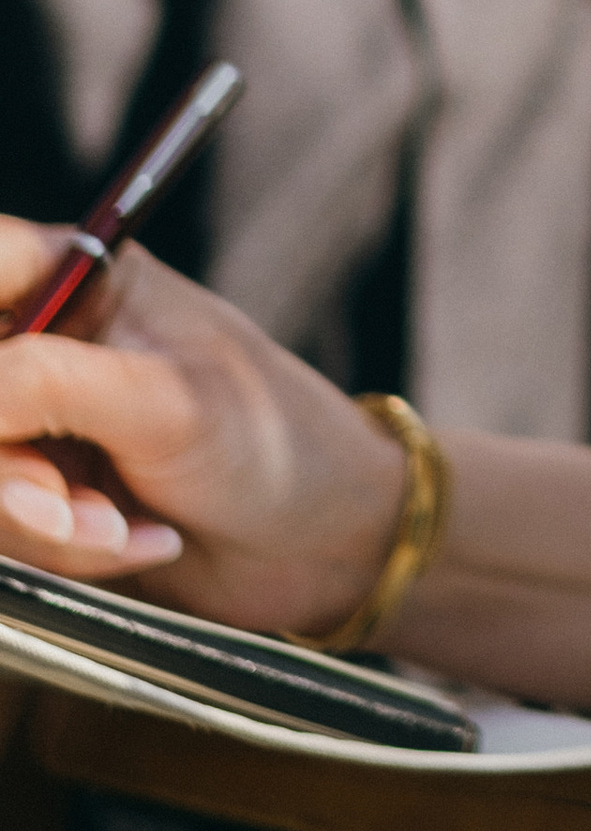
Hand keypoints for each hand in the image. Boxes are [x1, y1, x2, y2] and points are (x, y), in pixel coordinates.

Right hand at [0, 221, 404, 637]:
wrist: (319, 546)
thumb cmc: (275, 443)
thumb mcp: (166, 403)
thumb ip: (48, 385)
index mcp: (79, 279)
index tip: (11, 400)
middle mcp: (47, 344)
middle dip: (9, 468)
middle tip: (63, 502)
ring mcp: (38, 422)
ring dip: (40, 522)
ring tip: (123, 524)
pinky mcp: (40, 494)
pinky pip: (3, 528)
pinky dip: (60, 550)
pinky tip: (135, 540)